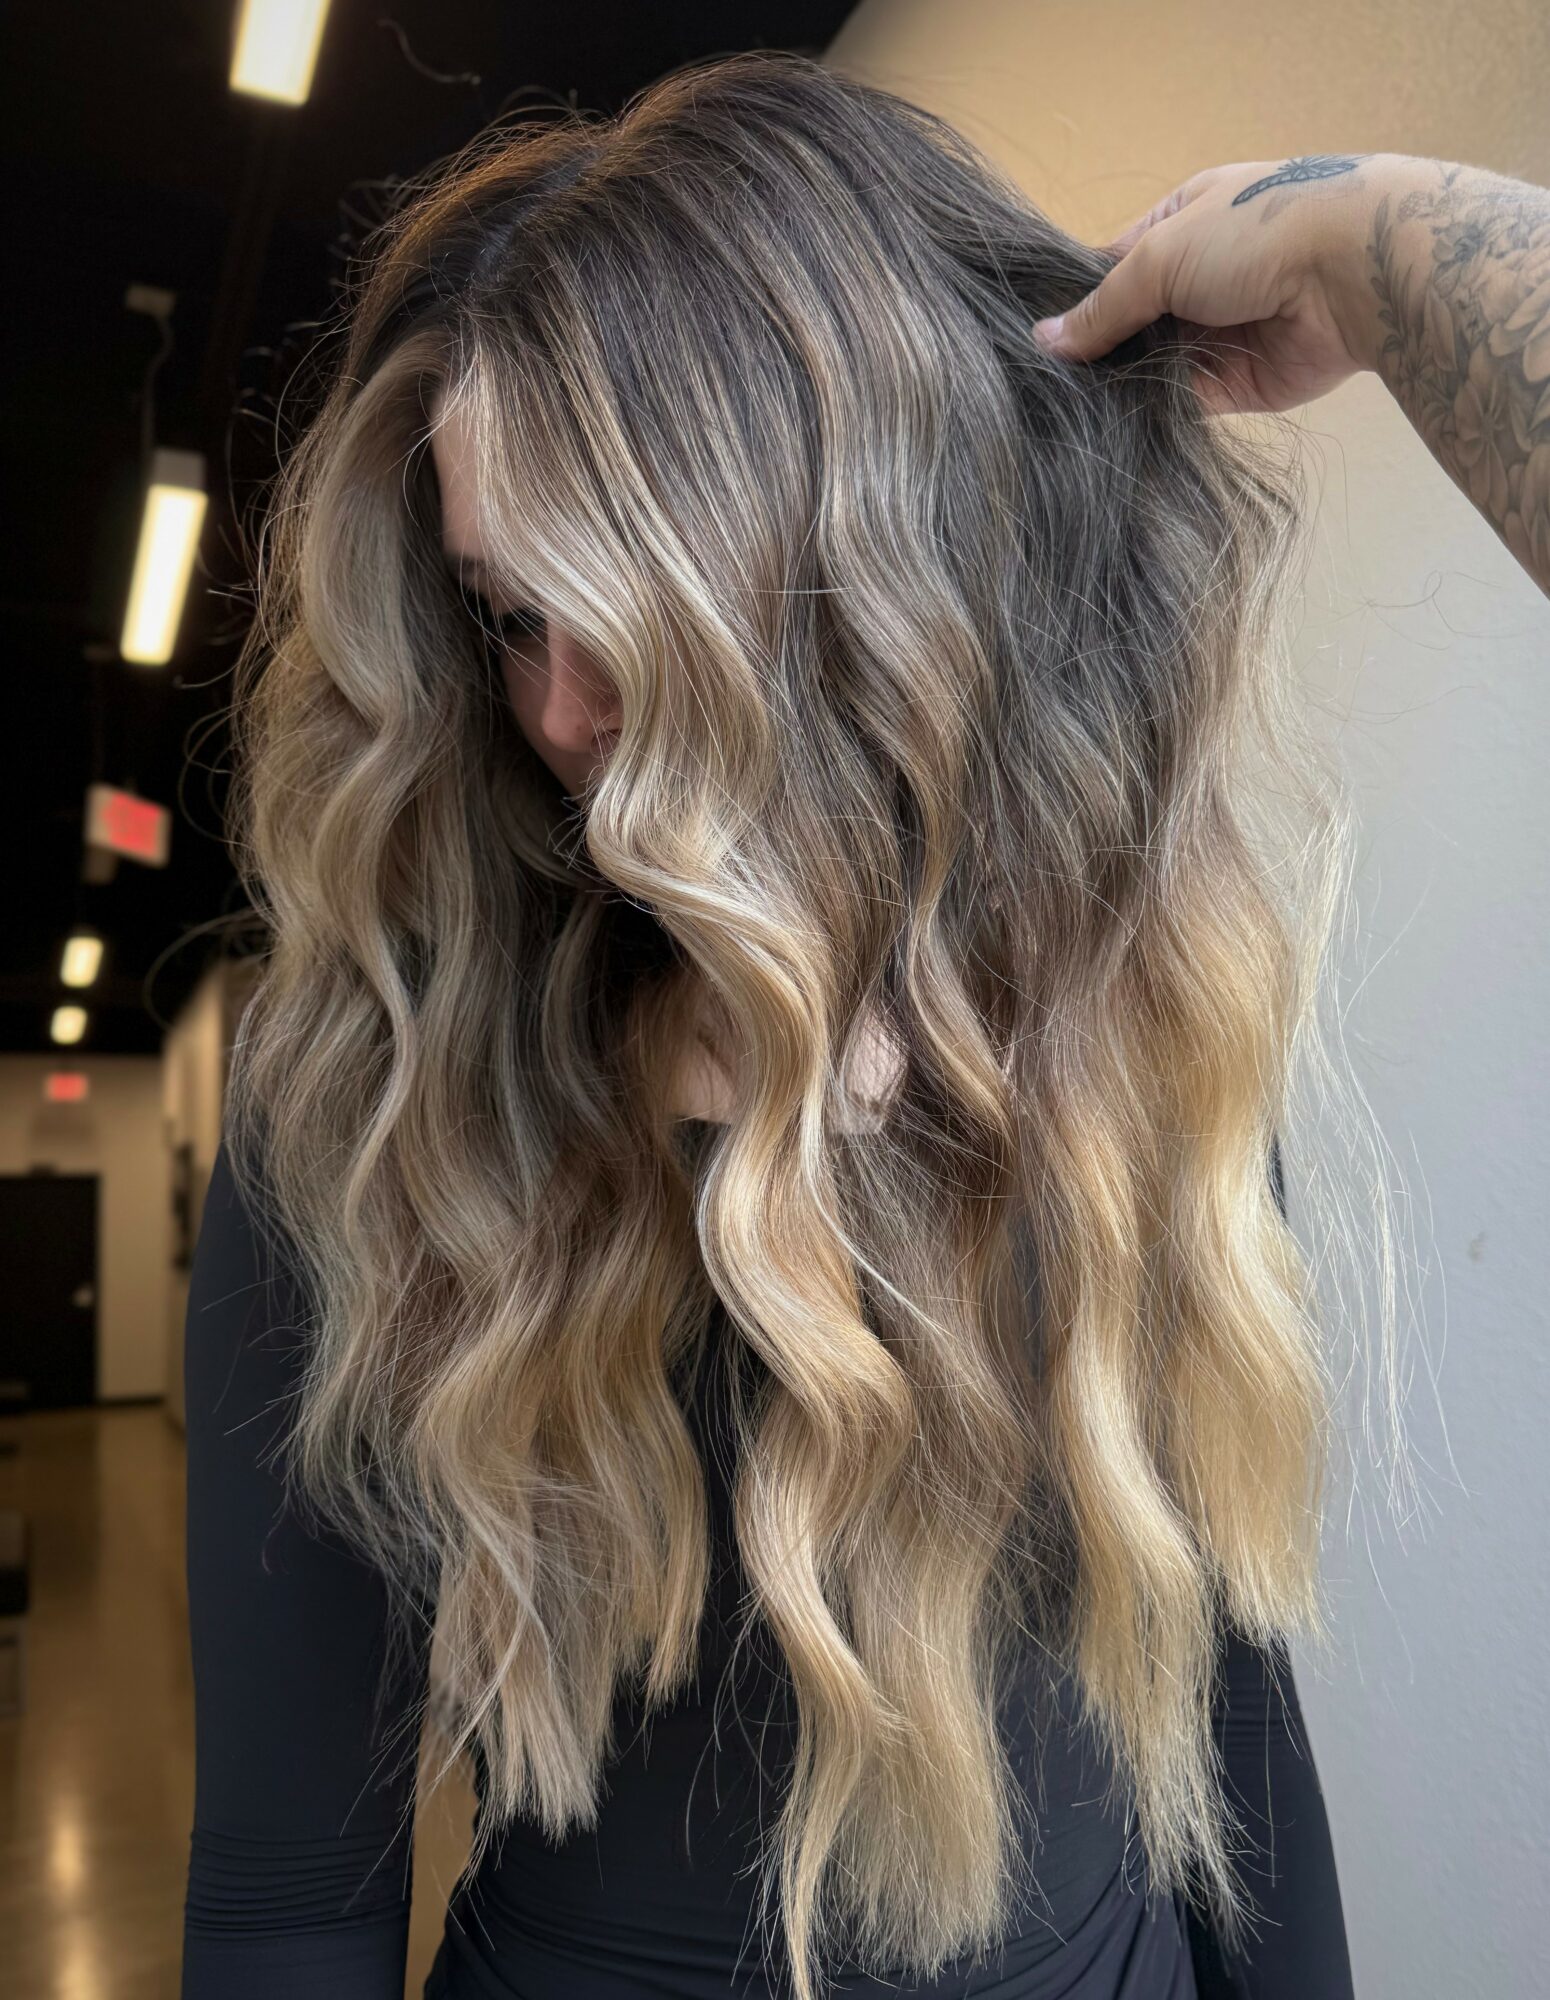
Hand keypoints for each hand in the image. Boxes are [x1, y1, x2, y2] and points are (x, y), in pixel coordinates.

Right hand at [1031, 153, 1403, 416]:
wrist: (1351, 273)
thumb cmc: (1254, 234)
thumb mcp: (1161, 255)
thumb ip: (1104, 307)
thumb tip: (1043, 342)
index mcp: (1180, 224)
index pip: (1112, 269)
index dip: (1077, 302)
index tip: (1036, 340)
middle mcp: (1197, 279)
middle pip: (1130, 324)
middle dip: (1095, 353)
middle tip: (1044, 387)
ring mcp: (1218, 333)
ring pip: (1152, 366)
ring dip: (1121, 386)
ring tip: (1066, 414)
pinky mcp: (1237, 385)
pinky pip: (1183, 403)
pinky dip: (1152, 413)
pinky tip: (1110, 429)